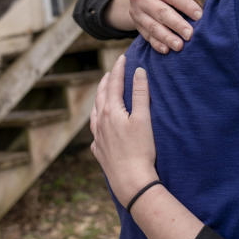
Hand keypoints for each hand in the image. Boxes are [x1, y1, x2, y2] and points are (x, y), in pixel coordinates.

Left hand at [89, 54, 158, 206]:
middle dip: (107, 81)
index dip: (118, 69)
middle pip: (101, 96)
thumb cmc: (140, 150)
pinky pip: (95, 130)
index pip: (113, 84)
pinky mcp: (99, 151)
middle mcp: (100, 122)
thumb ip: (140, 94)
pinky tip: (101, 125)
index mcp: (111, 111)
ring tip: (103, 93)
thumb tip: (138, 71)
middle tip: (112, 71)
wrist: (130, 181)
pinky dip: (98, 121)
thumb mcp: (143, 119)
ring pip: (95, 112)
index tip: (122, 57)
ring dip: (99, 99)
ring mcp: (97, 137)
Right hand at [128, 0, 202, 53]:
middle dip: (177, 24)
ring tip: (179, 46)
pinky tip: (166, 50)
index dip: (186, 5)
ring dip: (167, 38)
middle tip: (190, 35)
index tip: (199, 16)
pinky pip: (147, 36)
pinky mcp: (136, 25)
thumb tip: (206, 2)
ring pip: (153, 27)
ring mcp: (136, 12)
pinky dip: (157, 44)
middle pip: (161, 12)